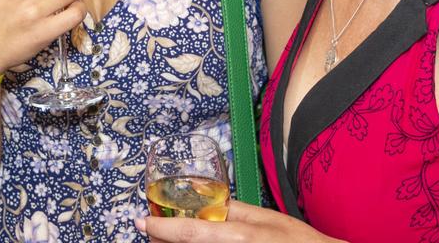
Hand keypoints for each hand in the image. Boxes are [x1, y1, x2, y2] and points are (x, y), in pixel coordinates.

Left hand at [136, 201, 346, 242]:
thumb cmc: (298, 242)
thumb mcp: (267, 218)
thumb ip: (235, 209)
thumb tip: (207, 200)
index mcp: (240, 235)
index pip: (191, 232)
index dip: (160, 229)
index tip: (140, 223)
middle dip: (164, 241)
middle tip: (153, 233)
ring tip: (167, 240)